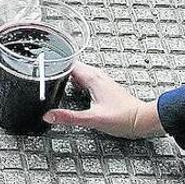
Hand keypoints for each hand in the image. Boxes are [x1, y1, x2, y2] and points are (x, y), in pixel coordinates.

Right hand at [43, 63, 165, 139]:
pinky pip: (85, 79)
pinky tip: (72, 90)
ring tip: (53, 81)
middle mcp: (97, 76)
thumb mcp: (92, 119)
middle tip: (43, 75)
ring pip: (79, 73)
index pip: (69, 63)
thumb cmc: (124, 118)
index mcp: (92, 78)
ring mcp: (101, 81)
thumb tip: (49, 116)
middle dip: (58, 69)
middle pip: (72, 66)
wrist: (143, 120)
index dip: (55, 63)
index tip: (41, 66)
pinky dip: (75, 82)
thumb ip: (69, 117)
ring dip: (67, 75)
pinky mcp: (104, 88)